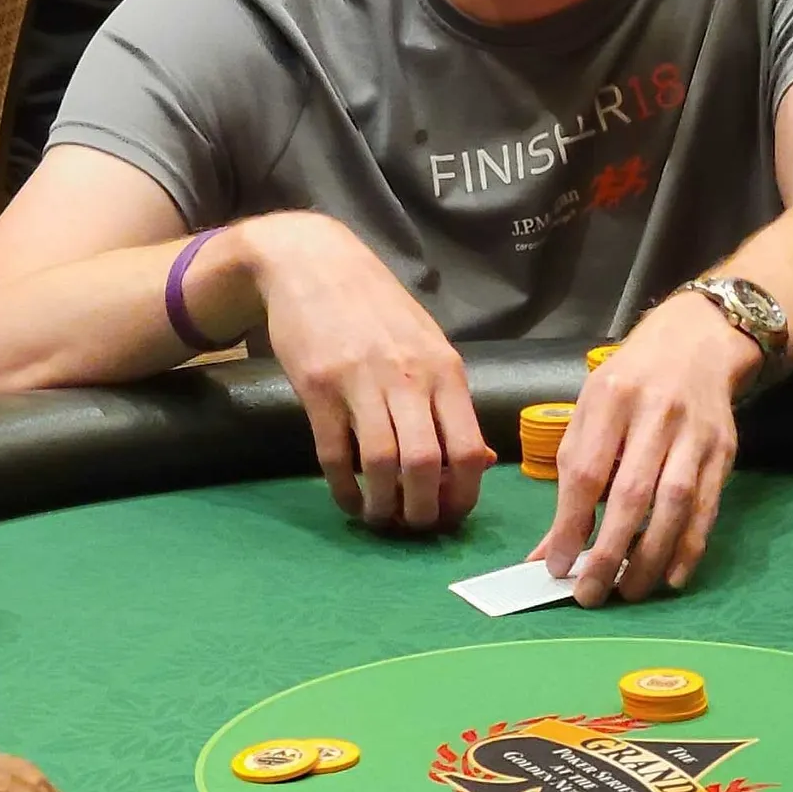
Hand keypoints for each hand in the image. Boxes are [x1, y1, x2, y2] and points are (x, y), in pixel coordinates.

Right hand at [247, 213, 493, 529]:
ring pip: (380, 464)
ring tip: (382, 519)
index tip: (451, 516)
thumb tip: (478, 461)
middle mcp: (408, 377)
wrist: (314, 264)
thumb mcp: (428, 346)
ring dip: (382, 506)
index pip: (467, 448)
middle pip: (424, 464)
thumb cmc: (378, 309)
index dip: (463, 495)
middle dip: (422, 511)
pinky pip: (334, 454)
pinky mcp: (318, 387)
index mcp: (445, 370)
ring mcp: (361, 382)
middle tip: (415, 527)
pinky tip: (349, 499)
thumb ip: (451, 402)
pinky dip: (343, 488)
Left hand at [532, 292, 754, 605]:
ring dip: (650, 556)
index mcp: (610, 398)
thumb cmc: (630, 381)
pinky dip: (690, 546)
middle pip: (632, 493)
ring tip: (628, 592)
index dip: (570, 524)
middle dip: (609, 552)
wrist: (697, 342)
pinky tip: (671, 575)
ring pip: (674, 504)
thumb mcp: (591, 411)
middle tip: (590, 594)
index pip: (585, 471)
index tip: (557, 566)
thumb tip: (549, 548)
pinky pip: (708, 506)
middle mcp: (655, 414)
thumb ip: (570, 474)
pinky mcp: (724, 450)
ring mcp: (695, 433)